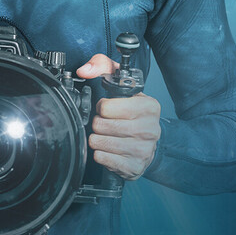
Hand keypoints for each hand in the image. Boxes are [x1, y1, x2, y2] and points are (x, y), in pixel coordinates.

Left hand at [74, 53, 161, 179]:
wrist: (150, 143)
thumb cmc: (134, 114)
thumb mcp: (124, 87)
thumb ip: (103, 67)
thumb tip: (85, 70)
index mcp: (149, 107)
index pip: (107, 107)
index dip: (102, 108)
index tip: (108, 109)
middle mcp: (149, 129)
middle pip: (101, 126)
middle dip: (98, 124)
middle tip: (105, 124)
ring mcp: (143, 150)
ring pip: (99, 143)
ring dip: (97, 139)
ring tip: (107, 136)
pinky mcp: (134, 167)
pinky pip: (102, 158)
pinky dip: (100, 154)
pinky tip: (110, 149)